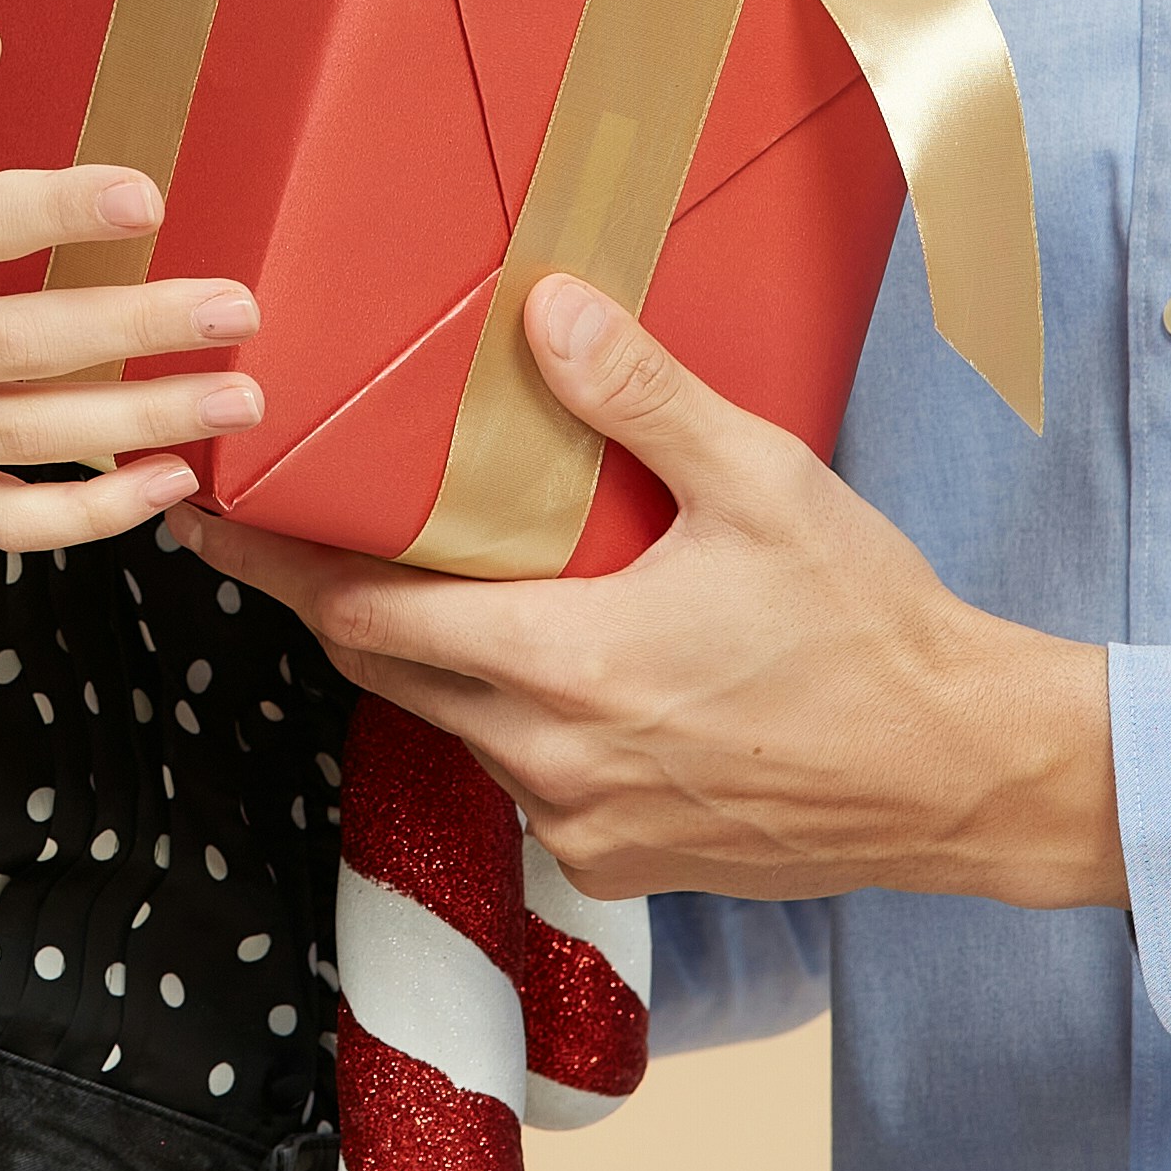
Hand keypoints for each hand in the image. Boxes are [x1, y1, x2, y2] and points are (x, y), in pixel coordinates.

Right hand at [0, 28, 267, 577]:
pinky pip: (5, 520)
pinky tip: (165, 481)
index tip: (145, 193)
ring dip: (144, 422)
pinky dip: (89, 514)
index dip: (56, 209)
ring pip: (29, 439)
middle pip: (18, 346)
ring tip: (237, 398)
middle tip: (234, 310)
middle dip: (138, 329)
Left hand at [179, 275, 1123, 906]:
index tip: (205, 521)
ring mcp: (583, 826)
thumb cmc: (871, 628)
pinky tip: (556, 659)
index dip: (276, 568)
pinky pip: (526, 779)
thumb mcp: (760, 483)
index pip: (366, 618)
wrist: (965, 775)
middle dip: (332, 603)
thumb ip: (640, 397)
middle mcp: (551, 764)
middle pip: (388, 674)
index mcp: (566, 670)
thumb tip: (542, 309)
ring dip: (434, 659)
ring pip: (455, 728)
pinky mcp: (623, 862)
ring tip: (435, 575)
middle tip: (285, 530)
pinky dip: (513, 716)